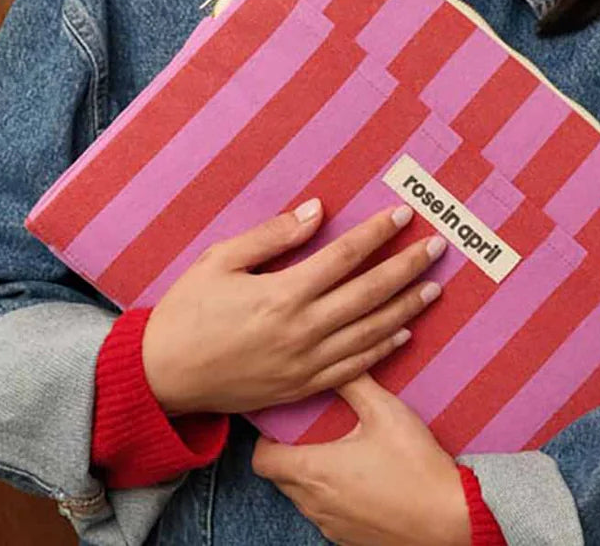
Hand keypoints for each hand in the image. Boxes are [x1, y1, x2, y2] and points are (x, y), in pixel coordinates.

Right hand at [141, 200, 445, 415]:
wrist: (162, 377)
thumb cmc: (188, 310)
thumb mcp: (220, 260)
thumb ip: (272, 235)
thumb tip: (317, 210)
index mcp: (282, 294)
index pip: (344, 257)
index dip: (377, 234)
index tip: (403, 216)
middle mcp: (301, 330)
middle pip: (368, 294)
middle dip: (407, 267)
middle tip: (437, 248)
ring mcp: (305, 363)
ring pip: (370, 333)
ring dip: (406, 308)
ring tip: (433, 288)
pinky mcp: (302, 387)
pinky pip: (354, 369)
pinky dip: (383, 351)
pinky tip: (404, 333)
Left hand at [251, 374, 470, 545]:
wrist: (449, 519)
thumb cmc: (415, 465)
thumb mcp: (385, 411)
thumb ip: (354, 382)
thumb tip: (339, 358)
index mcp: (314, 470)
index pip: (262, 460)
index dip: (266, 439)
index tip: (283, 423)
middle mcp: (314, 503)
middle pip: (280, 478)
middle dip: (289, 454)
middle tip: (311, 431)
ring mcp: (330, 526)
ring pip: (302, 499)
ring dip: (310, 476)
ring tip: (337, 452)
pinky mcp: (349, 540)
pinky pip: (325, 516)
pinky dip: (331, 497)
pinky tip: (359, 479)